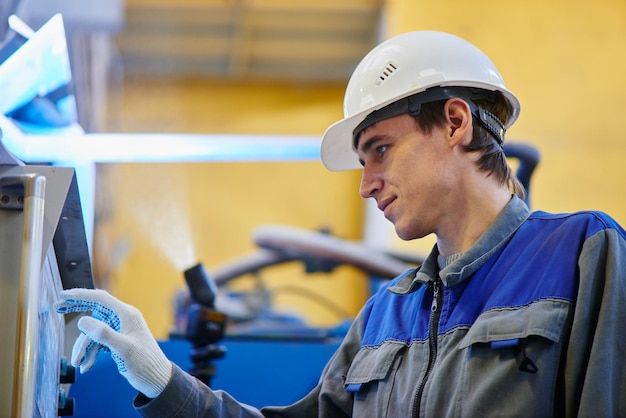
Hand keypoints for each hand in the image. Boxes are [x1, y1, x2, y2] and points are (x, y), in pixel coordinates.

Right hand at [55, 288, 172, 398]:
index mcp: (126, 314)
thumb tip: (81, 320)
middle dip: (76, 310)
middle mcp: (122, 319)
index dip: (81, 295)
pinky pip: (97, 343)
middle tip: (56, 308)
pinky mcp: (117, 341)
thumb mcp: (123, 349)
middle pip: (94, 309)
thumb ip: (103, 334)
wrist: (156, 379)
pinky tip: (87, 366)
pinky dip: (90, 354)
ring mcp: (119, 330)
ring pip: (93, 332)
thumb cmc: (145, 363)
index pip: (101, 299)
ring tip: (77, 363)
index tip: (63, 295)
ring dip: (83, 347)